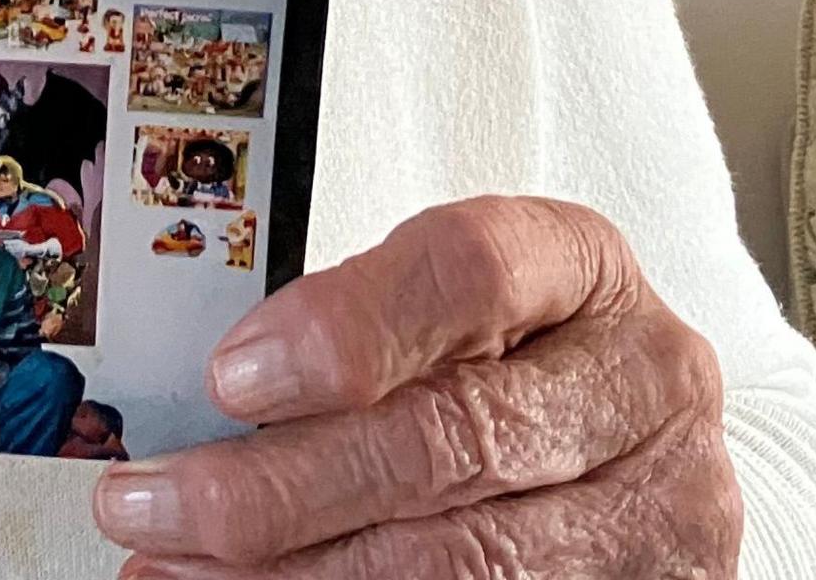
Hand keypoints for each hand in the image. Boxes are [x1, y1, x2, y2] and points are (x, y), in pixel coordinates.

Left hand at [89, 197, 739, 577]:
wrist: (618, 463)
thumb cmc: (512, 364)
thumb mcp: (451, 316)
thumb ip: (358, 333)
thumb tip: (216, 394)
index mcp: (583, 267)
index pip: (473, 272)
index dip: (346, 327)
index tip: (231, 378)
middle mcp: (644, 381)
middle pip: (454, 436)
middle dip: (280, 485)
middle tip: (154, 503)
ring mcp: (661, 509)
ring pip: (464, 560)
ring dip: (297, 575)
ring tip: (178, 569)